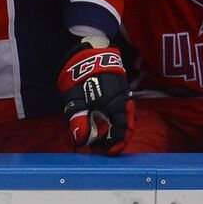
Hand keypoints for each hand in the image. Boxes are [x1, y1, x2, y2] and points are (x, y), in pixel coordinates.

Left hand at [58, 39, 133, 153]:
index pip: (120, 131)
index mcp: (112, 105)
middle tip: (107, 148)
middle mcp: (121, 101)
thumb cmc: (79, 75)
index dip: (114, 144)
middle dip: (119, 139)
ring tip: (107, 137)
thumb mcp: (74, 99)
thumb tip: (81, 140)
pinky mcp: (120, 89)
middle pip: (128, 126)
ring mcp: (122, 94)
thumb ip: (78, 120)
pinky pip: (124, 108)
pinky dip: (119, 118)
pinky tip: (109, 122)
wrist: (88, 51)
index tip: (106, 152)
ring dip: (119, 129)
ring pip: (127, 117)